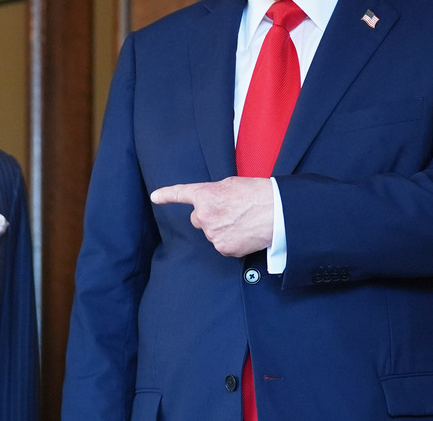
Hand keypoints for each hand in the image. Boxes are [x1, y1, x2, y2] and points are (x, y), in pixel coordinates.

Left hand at [150, 177, 273, 256]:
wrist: (277, 212)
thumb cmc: (257, 194)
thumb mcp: (231, 185)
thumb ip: (214, 194)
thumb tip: (211, 203)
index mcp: (205, 195)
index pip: (181, 194)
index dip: (166, 195)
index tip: (155, 197)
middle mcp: (204, 215)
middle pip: (198, 219)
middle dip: (209, 216)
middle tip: (230, 212)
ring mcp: (213, 234)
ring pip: (211, 233)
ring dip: (222, 228)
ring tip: (242, 221)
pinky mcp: (224, 248)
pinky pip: (222, 245)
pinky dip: (231, 241)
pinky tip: (244, 232)